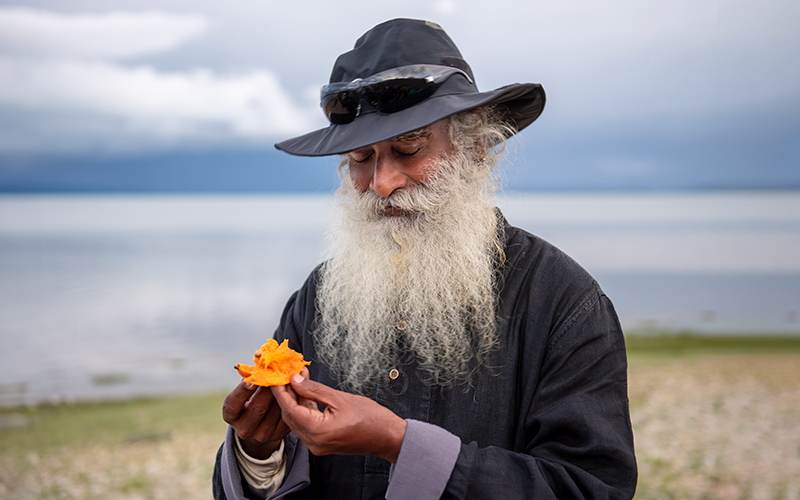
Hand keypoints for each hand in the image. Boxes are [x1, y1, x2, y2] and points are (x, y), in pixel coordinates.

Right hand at [222, 368, 309, 458]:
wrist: (259, 426)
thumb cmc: (252, 400)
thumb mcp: (246, 393)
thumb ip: (253, 380)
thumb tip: (264, 364)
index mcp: (232, 417)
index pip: (233, 405)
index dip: (242, 391)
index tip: (252, 379)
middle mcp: (245, 428)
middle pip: (258, 407)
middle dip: (270, 387)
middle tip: (278, 371)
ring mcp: (263, 434)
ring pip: (276, 410)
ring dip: (286, 391)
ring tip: (291, 375)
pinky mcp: (279, 434)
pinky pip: (289, 415)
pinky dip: (295, 399)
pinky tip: (299, 386)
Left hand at [272, 374, 407, 462]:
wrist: (388, 437)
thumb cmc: (371, 418)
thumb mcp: (340, 398)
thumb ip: (314, 389)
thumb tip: (294, 380)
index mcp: (318, 432)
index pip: (289, 409)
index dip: (280, 391)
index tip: (275, 376)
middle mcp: (314, 443)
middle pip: (290, 416)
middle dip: (286, 394)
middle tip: (286, 373)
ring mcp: (317, 445)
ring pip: (297, 420)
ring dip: (295, 400)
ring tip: (298, 377)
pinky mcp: (322, 443)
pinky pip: (306, 424)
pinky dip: (305, 408)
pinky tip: (306, 392)